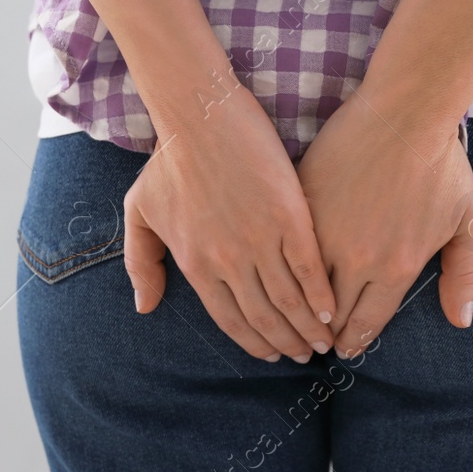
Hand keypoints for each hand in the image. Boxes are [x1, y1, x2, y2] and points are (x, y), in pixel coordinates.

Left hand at [124, 87, 336, 362]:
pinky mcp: (289, 216)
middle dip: (286, 342)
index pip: (228, 319)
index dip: (252, 341)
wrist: (200, 116)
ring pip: (289, 299)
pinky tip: (332, 309)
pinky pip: (309, 267)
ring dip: (308, 326)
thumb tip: (145, 306)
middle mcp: (228, 261)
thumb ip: (141, 263)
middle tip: (305, 355)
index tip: (270, 354)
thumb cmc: (168, 162)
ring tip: (324, 340)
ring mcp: (260, 240)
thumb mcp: (140, 214)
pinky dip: (321, 293)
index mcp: (196, 265)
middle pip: (263, 317)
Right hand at [296, 92, 472, 356]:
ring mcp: (324, 235)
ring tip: (296, 315)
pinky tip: (283, 275)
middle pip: (330, 314)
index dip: (354, 341)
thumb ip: (465, 273)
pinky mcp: (300, 209)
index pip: (367, 323)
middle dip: (323, 332)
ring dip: (299, 306)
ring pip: (303, 288)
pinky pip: (288, 251)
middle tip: (317, 340)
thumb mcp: (468, 219)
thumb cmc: (440, 164)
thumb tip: (462, 321)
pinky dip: (286, 267)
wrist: (404, 111)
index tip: (345, 348)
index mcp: (396, 267)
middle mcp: (357, 260)